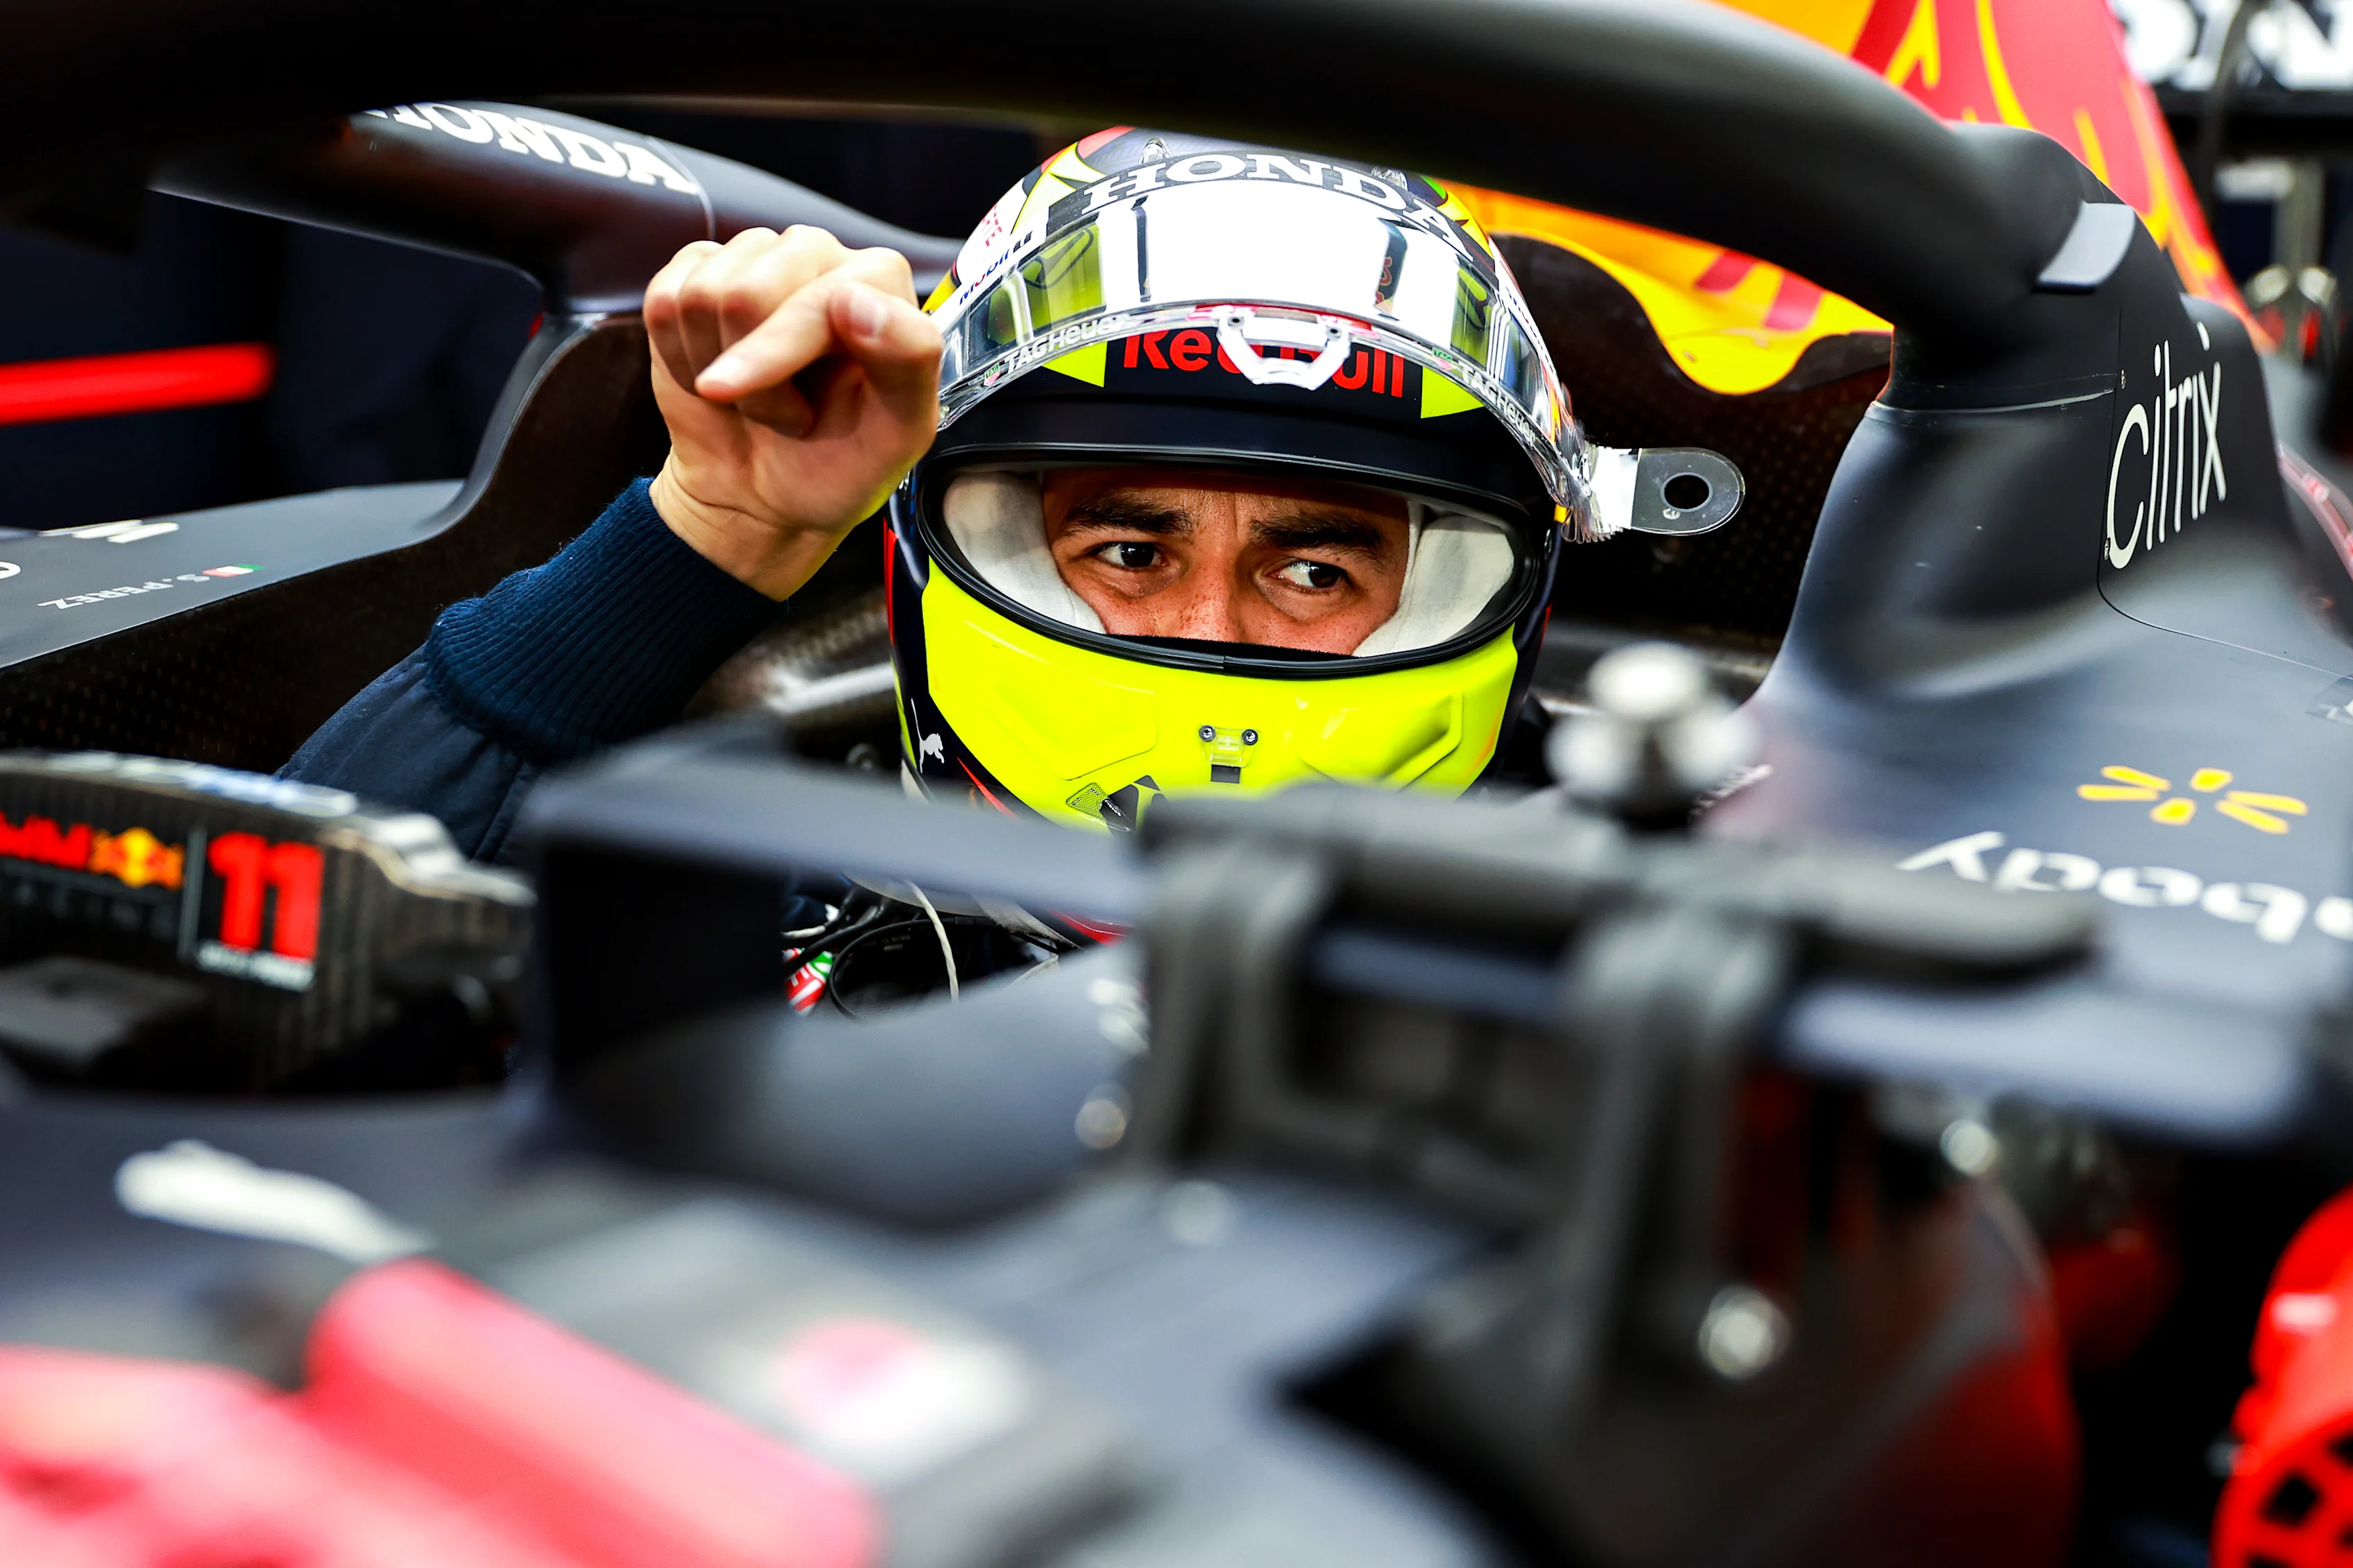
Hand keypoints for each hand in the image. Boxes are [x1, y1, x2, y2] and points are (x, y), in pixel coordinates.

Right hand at [643, 226, 942, 599]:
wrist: (766, 492)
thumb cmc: (842, 463)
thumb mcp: (900, 433)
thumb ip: (908, 360)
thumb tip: (855, 296)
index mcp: (879, 283)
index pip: (818, 299)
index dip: (783, 362)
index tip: (791, 422)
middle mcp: (818, 255)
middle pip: (746, 294)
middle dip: (754, 379)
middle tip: (782, 414)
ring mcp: (755, 257)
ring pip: (700, 296)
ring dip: (716, 371)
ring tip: (751, 397)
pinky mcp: (698, 270)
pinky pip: (664, 300)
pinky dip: (677, 356)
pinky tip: (712, 377)